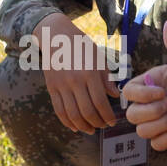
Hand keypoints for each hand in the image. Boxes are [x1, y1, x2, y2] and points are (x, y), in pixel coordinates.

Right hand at [35, 13, 119, 133]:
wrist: (56, 35)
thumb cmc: (82, 46)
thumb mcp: (99, 58)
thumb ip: (106, 78)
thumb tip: (115, 96)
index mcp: (90, 73)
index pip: (100, 102)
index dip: (107, 116)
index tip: (112, 122)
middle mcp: (75, 81)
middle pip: (87, 111)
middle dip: (97, 123)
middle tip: (103, 126)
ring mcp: (61, 85)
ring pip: (73, 114)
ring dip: (83, 126)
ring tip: (91, 129)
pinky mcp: (51, 87)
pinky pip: (59, 110)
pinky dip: (67, 122)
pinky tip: (75, 127)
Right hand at [121, 20, 166, 149]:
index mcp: (153, 84)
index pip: (128, 92)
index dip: (141, 96)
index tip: (163, 93)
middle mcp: (152, 103)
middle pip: (131, 115)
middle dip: (153, 112)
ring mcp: (160, 121)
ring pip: (141, 132)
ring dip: (162, 125)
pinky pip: (155, 145)